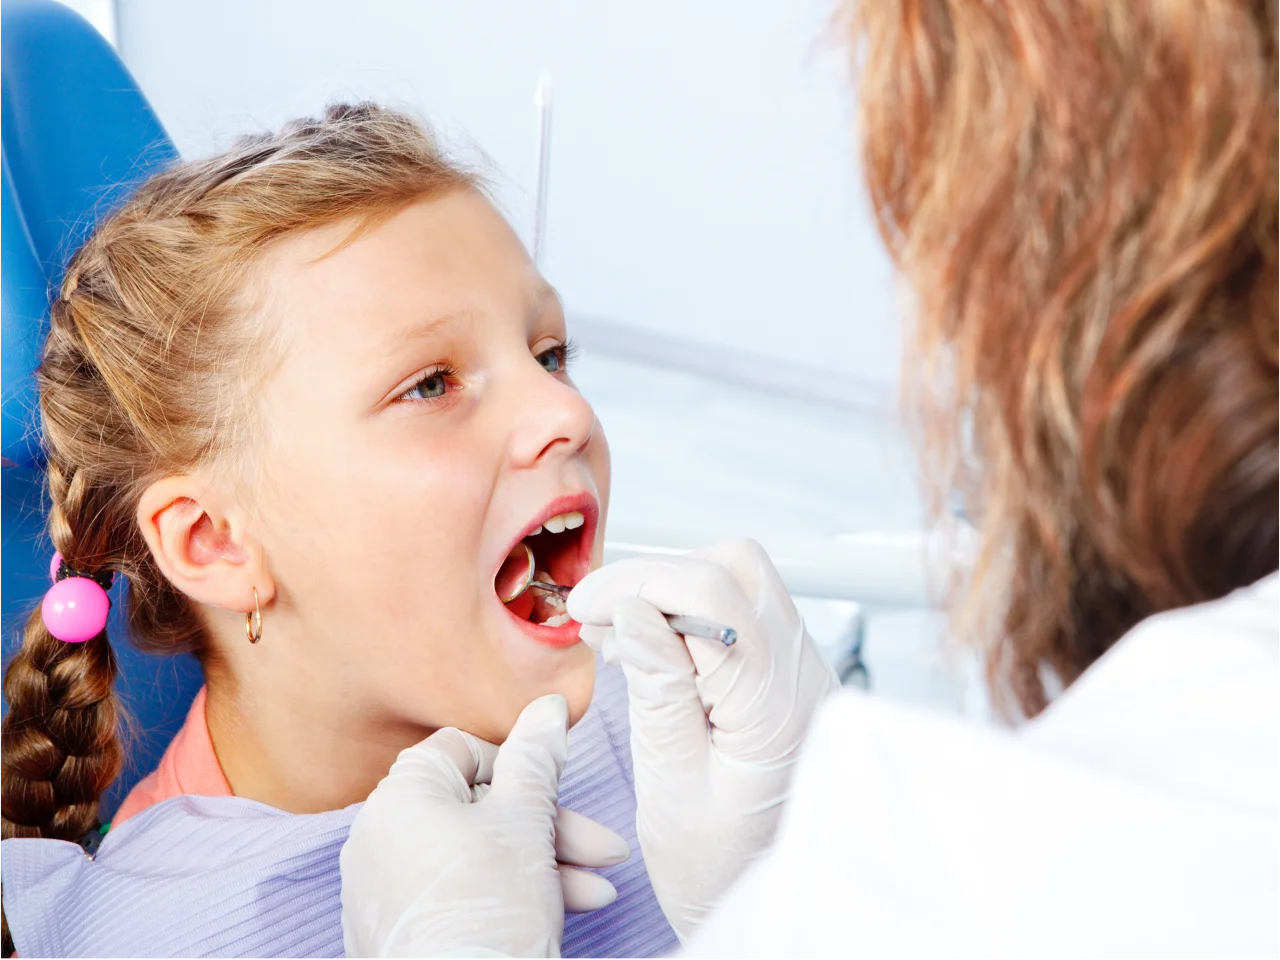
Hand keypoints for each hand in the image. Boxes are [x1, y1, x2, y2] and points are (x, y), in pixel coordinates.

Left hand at [340, 695, 631, 958]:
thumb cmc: (490, 909)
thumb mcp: (526, 820)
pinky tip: (562, 912)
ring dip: (544, 866)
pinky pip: (457, 894)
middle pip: (478, 809)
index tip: (558, 789)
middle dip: (551, 828)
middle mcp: (378, 838)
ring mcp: (383, 891)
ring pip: (476, 856)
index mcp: (400, 796)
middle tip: (603, 850)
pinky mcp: (396, 934)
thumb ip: (537, 758)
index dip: (518, 766)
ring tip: (598, 894)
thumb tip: (548, 706)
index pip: (462, 750)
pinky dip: (506, 897)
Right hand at [567, 538, 839, 940]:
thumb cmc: (722, 869)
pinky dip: (693, 617)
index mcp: (777, 707)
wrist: (772, 904)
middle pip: (737, 570)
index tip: (586, 607)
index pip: (714, 596)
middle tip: (601, 617)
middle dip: (659, 579)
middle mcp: (806, 677)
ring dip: (674, 594)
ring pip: (743, 583)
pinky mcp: (790, 677)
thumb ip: (658, 692)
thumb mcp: (671, 787)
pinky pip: (745, 615)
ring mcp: (805, 673)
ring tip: (621, 636)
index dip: (638, 585)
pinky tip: (654, 650)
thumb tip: (633, 609)